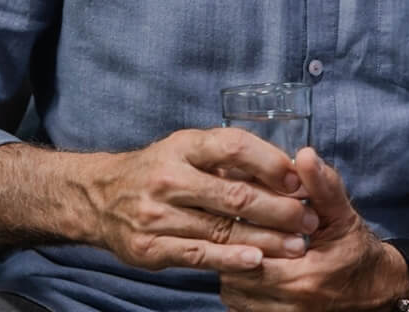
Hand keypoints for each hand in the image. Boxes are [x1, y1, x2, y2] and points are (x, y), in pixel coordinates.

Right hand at [84, 128, 314, 273]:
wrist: (98, 197)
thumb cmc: (160, 169)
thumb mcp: (190, 149)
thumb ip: (232, 158)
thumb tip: (291, 169)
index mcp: (184, 147)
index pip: (234, 147)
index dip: (271, 163)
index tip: (300, 180)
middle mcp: (168, 179)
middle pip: (235, 194)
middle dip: (280, 209)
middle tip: (309, 220)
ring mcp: (155, 215)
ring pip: (222, 228)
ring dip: (266, 239)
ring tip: (297, 245)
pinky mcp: (148, 247)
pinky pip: (198, 254)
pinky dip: (230, 258)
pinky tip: (256, 260)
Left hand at [218, 147, 408, 311]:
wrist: (376, 289)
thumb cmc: (357, 250)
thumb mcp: (342, 215)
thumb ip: (322, 186)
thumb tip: (304, 155)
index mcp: (305, 277)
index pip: (249, 257)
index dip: (239, 235)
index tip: (240, 215)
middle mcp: (291, 304)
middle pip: (235, 278)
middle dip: (232, 252)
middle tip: (235, 228)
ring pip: (234, 295)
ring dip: (234, 270)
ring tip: (242, 247)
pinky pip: (242, 307)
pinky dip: (241, 287)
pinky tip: (251, 267)